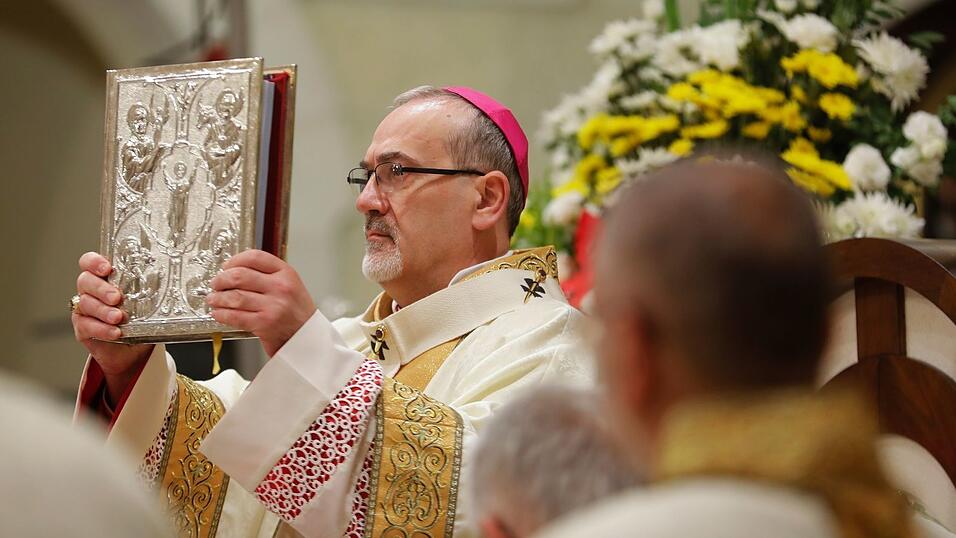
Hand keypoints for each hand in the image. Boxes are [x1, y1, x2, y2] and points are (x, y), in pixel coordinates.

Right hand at [72, 252, 153, 402]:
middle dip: (101, 288)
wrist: (132, 352)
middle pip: (85, 281)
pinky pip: (87, 325)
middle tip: (117, 297)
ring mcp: (85, 309)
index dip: (93, 262)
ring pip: (86, 303)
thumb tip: (173, 280)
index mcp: (105, 278)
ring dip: (103, 310)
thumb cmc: (139, 321)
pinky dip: (102, 329)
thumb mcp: (147, 302)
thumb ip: (151, 288)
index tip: (106, 268)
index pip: (89, 262)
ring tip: (119, 317)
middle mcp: (91, 291)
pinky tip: (115, 332)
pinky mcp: (83, 328)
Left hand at [207, 250, 315, 356]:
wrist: (308, 337)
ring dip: (218, 298)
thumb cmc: (296, 313)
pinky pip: (235, 316)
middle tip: (216, 283)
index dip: (234, 260)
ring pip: (234, 296)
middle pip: (240, 275)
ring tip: (214, 299)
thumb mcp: (290, 285)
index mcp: (286, 273)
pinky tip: (218, 313)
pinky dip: (222, 314)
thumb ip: (267, 275)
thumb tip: (235, 271)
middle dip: (221, 279)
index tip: (226, 266)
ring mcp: (273, 305)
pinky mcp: (265, 323)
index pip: (255, 257)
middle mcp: (281, 287)